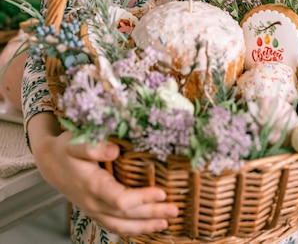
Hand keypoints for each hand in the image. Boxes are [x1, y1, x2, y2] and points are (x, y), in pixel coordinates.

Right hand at [28, 115, 177, 235]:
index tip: (162, 192)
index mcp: (92, 186)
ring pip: (121, 226)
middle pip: (126, 216)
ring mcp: (94, 210)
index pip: (121, 200)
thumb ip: (92, 146)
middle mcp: (93, 203)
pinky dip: (133, 229)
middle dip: (152, 213)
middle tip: (174, 209)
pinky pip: (116, 226)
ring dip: (145, 226)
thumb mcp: (75, 142)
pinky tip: (148, 226)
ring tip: (166, 222)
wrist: (50, 162)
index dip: (142, 199)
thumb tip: (114, 150)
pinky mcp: (96, 211)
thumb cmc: (65, 150)